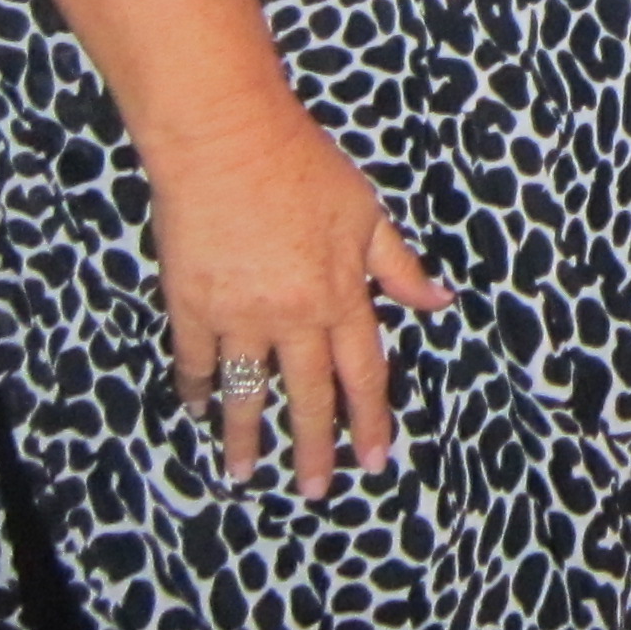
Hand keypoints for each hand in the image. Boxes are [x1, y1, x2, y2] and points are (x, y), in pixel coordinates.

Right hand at [147, 108, 454, 495]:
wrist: (227, 139)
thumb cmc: (302, 164)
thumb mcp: (366, 213)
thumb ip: (398, 265)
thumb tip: (439, 300)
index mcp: (341, 295)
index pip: (363, 373)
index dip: (370, 420)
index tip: (374, 459)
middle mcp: (293, 316)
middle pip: (307, 395)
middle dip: (313, 449)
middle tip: (316, 490)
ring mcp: (239, 314)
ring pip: (247, 390)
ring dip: (247, 436)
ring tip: (244, 474)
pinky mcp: (192, 304)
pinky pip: (196, 360)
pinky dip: (197, 387)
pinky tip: (197, 408)